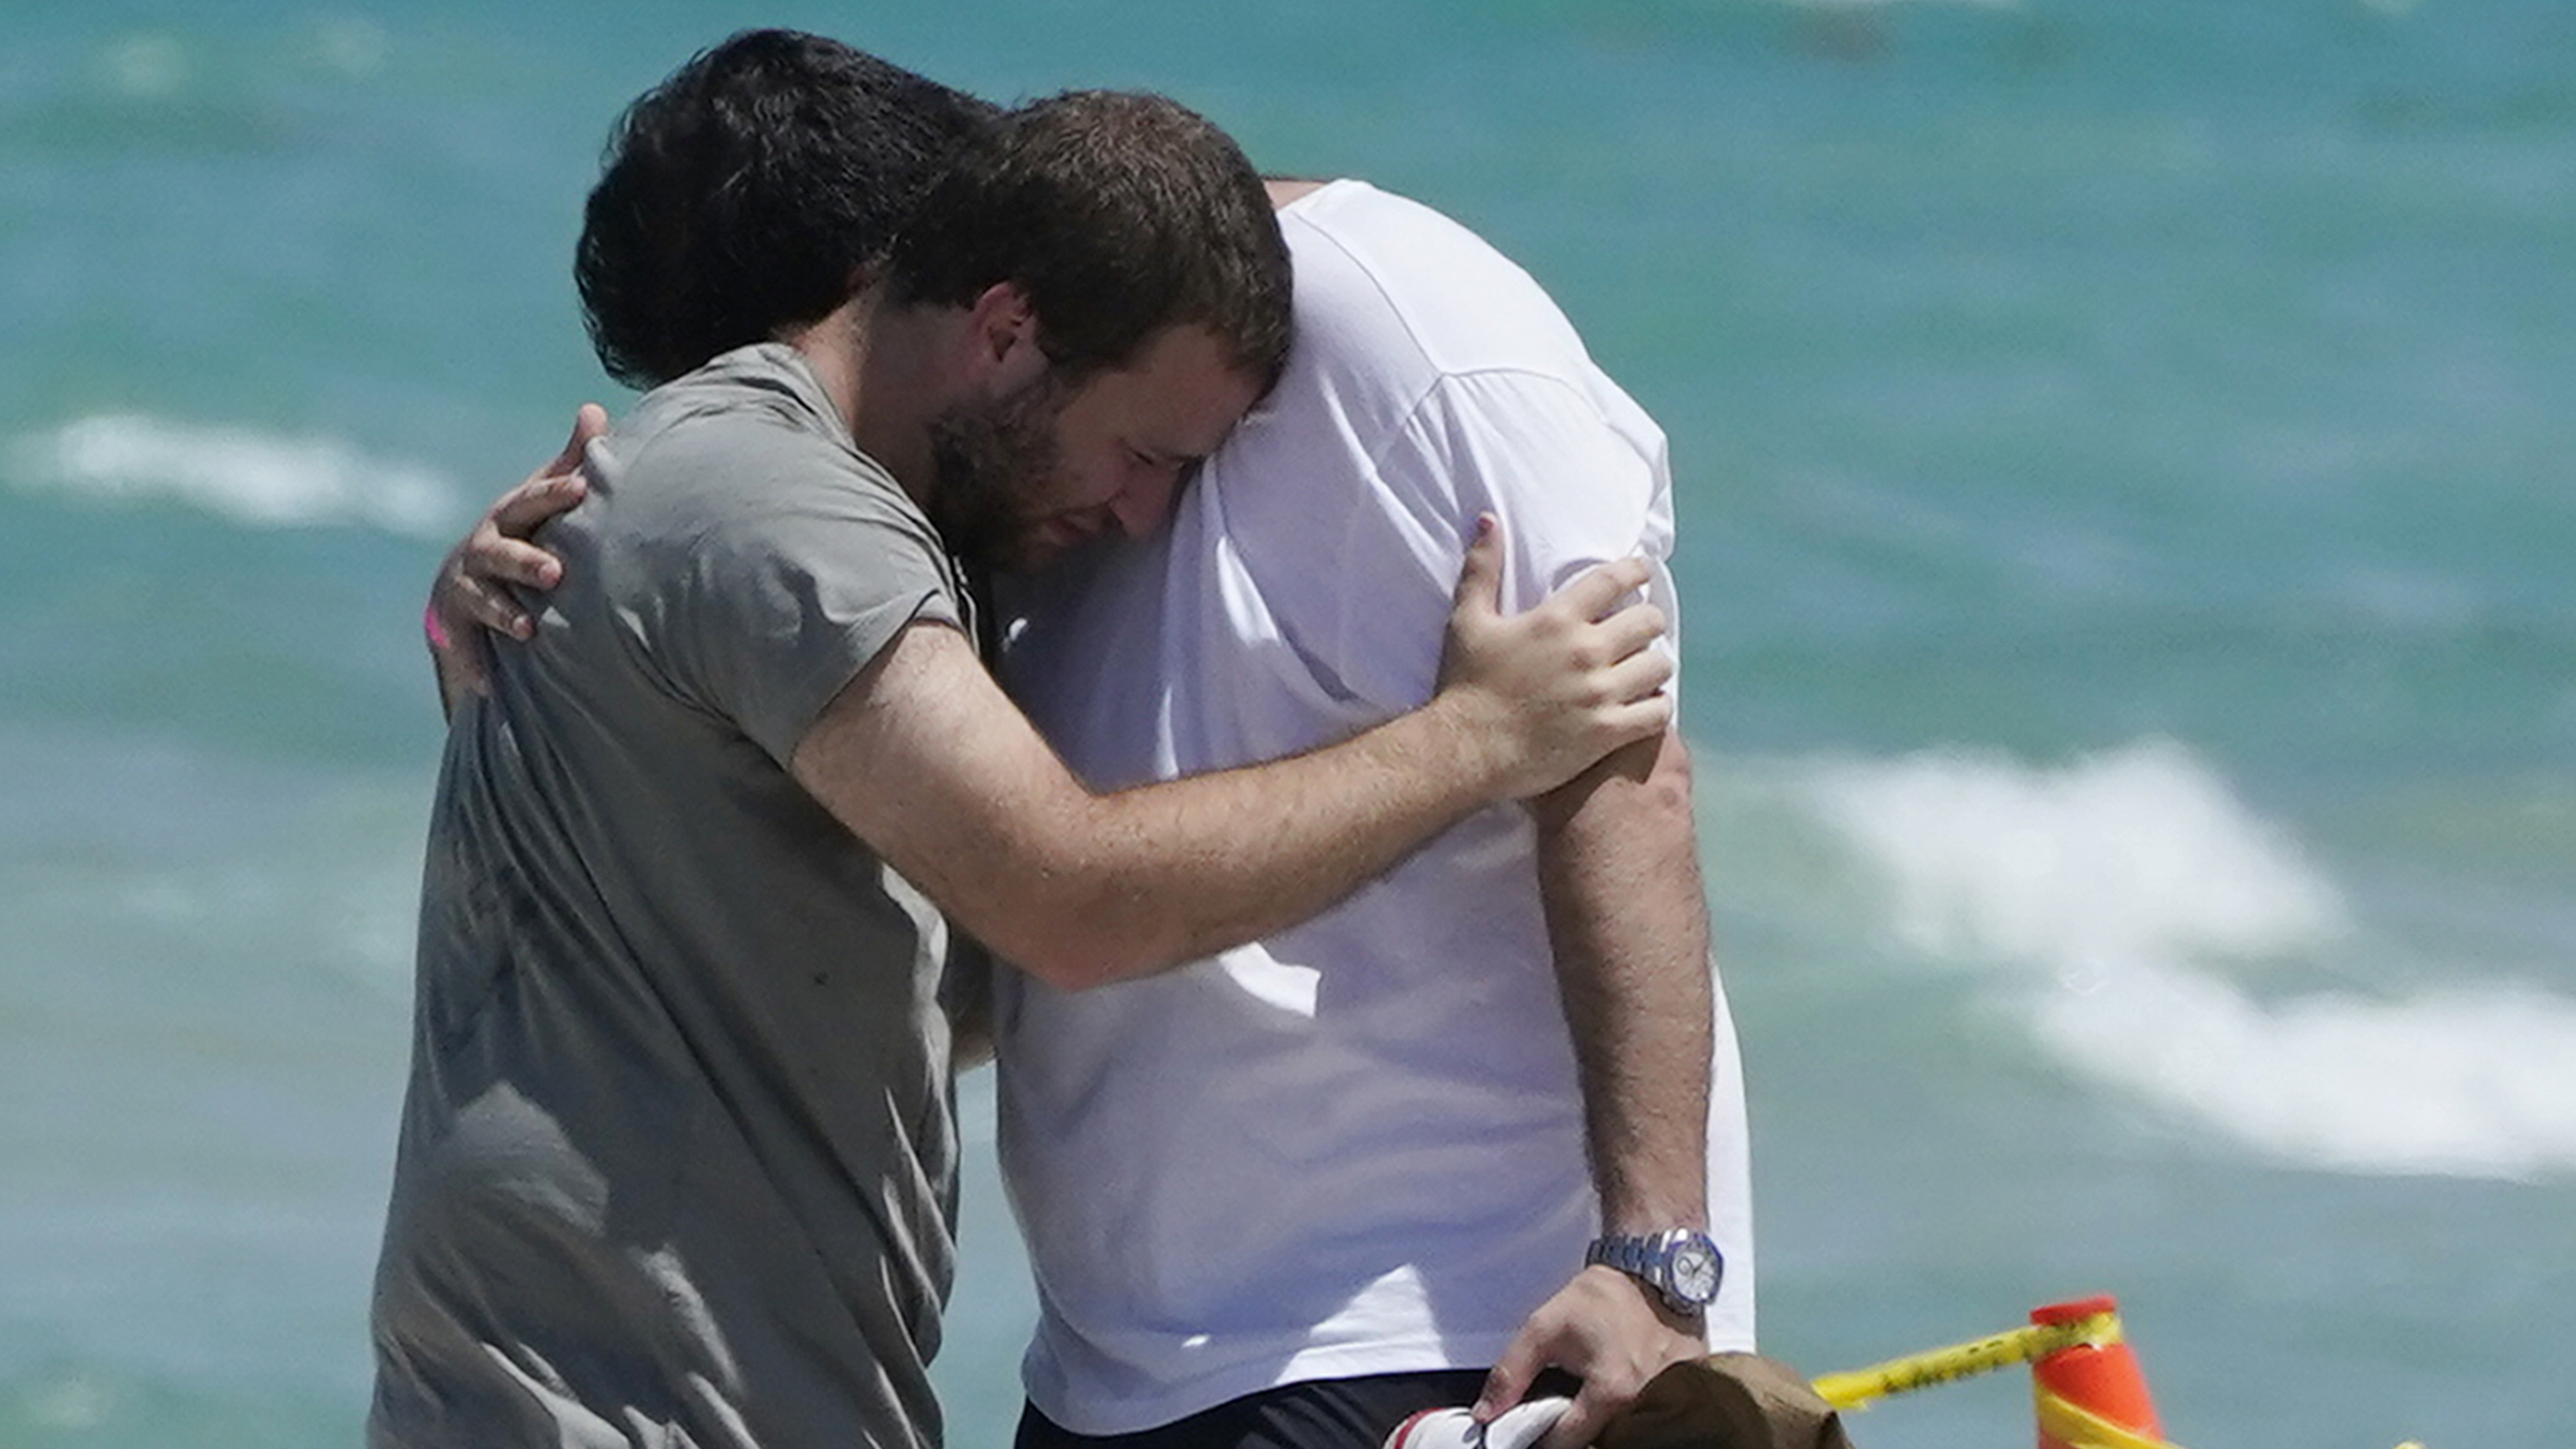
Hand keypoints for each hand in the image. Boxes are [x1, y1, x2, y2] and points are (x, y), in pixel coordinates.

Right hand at [427, 404, 602, 704]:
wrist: (466, 583)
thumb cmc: (525, 533)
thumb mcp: (544, 499)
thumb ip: (571, 461)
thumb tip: (595, 409)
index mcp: (510, 517)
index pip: (531, 501)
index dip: (553, 493)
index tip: (581, 488)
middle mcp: (482, 549)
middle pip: (502, 552)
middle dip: (525, 561)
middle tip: (556, 573)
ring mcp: (466, 588)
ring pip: (481, 600)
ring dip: (502, 613)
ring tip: (527, 631)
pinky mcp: (455, 629)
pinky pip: (464, 649)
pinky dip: (475, 668)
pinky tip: (492, 688)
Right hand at [1432, 515, 1672, 800]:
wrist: (1464, 750)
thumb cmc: (1465, 685)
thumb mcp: (1467, 620)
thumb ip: (1482, 568)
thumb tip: (1488, 520)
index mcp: (1557, 620)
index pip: (1614, 580)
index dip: (1636, 570)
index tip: (1643, 570)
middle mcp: (1586, 652)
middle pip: (1648, 621)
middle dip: (1649, 621)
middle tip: (1641, 629)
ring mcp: (1600, 694)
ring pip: (1659, 665)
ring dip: (1654, 665)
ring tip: (1644, 669)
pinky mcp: (1607, 732)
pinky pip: (1657, 713)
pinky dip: (1657, 707)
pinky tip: (1646, 706)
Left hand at [1473, 1264, 1706, 1448]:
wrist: (1652, 1270)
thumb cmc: (1603, 1297)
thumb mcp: (1544, 1328)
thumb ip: (1511, 1373)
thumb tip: (1486, 1413)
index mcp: (1612, 1391)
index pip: (1567, 1442)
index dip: (1542, 1439)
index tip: (1531, 1431)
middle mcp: (1647, 1403)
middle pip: (1601, 1442)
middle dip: (1576, 1433)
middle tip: (1561, 1412)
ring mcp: (1673, 1399)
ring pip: (1628, 1433)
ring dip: (1604, 1424)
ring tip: (1590, 1399)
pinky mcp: (1688, 1391)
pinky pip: (1656, 1418)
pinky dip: (1635, 1413)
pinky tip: (1621, 1391)